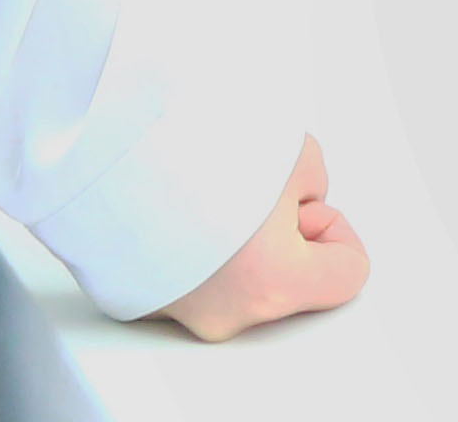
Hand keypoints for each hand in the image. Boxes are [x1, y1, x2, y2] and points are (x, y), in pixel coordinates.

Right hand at [152, 137, 367, 340]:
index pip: (348, 274)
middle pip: (287, 278)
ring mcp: (182, 313)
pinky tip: (176, 205)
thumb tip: (297, 199)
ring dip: (234, 239)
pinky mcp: (144, 301)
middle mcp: (227, 313)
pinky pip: (190, 278)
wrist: (109, 144)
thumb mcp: (293, 151)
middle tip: (249, 187)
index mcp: (274, 283)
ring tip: (205, 189)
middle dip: (279, 232)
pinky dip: (192, 248)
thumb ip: (311, 185)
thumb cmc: (195, 148)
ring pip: (237, 278)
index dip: (336, 228)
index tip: (304, 200)